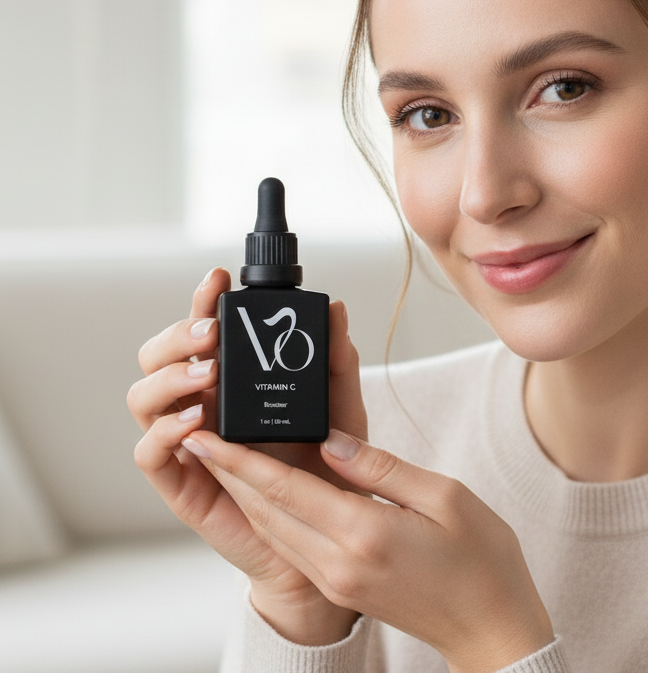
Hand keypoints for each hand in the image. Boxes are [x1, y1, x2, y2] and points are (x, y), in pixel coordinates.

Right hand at [127, 268, 366, 644]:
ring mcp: (187, 441)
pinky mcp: (181, 482)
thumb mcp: (340, 407)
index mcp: (232, 379)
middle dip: (178, 335)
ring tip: (208, 375)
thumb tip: (336, 310)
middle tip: (213, 334)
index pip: (204, 331)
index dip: (203, 300)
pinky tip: (194, 423)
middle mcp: (201, 403)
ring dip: (169, 378)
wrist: (323, 534)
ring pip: (143, 397)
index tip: (218, 278)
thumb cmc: (326, 466)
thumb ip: (337, 362)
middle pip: (158, 356)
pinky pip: (148, 453)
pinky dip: (163, 432)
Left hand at [180, 428, 554, 672]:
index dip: (240, 461)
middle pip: (267, 510)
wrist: (492, 629)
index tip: (206, 436)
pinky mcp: (342, 586)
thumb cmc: (481, 559)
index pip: (285, 488)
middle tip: (201, 437)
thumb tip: (332, 442)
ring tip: (223, 458)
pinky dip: (271, 514)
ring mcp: (337, 579)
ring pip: (275, 529)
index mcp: (364, 533)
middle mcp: (338, 561)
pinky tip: (267, 493)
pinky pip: (293, 544)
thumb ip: (381, 468)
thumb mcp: (445, 496)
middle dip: (230, 472)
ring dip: (245, 494)